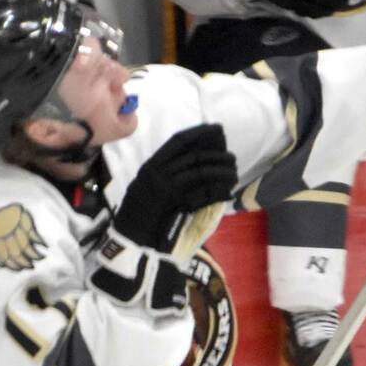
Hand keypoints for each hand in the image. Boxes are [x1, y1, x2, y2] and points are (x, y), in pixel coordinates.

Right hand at [112, 124, 237, 251]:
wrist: (131, 236)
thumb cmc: (140, 213)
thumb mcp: (147, 186)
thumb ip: (165, 173)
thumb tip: (195, 163)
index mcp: (151, 165)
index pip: (177, 141)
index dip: (199, 133)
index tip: (216, 129)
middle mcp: (158, 171)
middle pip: (194, 156)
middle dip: (217, 156)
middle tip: (232, 158)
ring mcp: (166, 187)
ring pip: (201, 172)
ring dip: (221, 173)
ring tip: (234, 175)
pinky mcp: (176, 204)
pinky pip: (202, 194)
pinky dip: (217, 192)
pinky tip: (227, 193)